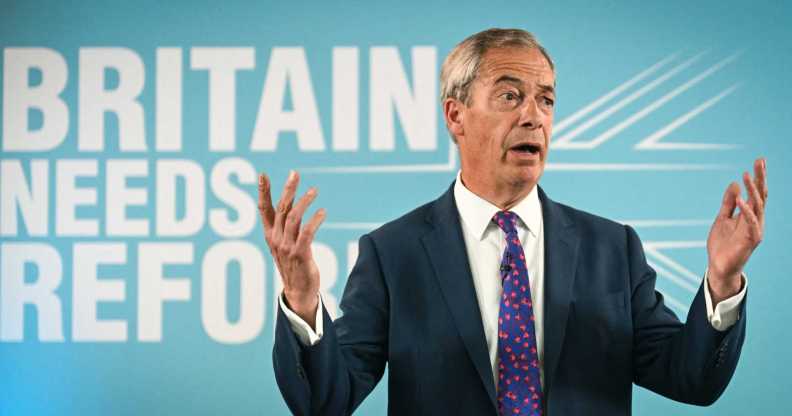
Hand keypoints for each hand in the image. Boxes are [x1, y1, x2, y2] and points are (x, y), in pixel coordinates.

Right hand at [258, 170, 325, 328]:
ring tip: (314, 191)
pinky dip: (315, 221)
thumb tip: (291, 206)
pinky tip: (322, 212)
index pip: (264, 209)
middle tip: (295, 174)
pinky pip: (307, 233)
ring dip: (304, 202)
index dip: (263, 192)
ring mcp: (287, 247)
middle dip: (287, 190)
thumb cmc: (293, 265)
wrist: (298, 291)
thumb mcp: (284, 244)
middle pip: (281, 209)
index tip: (262, 174)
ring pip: (293, 218)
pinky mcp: (300, 254)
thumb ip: (286, 226)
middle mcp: (276, 239)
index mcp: (270, 235)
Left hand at [706, 158, 766, 303]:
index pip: (756, 192)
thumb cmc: (722, 244)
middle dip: (760, 178)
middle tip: (760, 161)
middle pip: (760, 195)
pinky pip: (751, 224)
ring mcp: (754, 230)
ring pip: (758, 206)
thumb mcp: (722, 218)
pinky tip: (741, 199)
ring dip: (753, 191)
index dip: (757, 177)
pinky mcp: (750, 241)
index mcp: (749, 214)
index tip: (759, 160)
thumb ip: (728, 203)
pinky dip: (747, 211)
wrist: (718, 267)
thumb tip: (735, 183)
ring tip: (747, 175)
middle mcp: (755, 220)